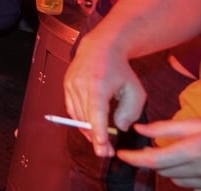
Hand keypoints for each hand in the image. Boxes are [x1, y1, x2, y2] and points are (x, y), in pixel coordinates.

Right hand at [63, 31, 147, 157]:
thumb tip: (119, 128)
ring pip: (77, 116)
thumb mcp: (135, 90)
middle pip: (86, 118)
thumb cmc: (121, 70)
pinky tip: (91, 127)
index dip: (98, 132)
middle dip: (96, 138)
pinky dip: (81, 120)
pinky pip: (72, 110)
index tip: (102, 148)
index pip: (96, 113)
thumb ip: (130, 111)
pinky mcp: (66, 86)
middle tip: (107, 153)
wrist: (100, 48)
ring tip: (101, 141)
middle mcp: (80, 84)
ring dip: (88, 130)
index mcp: (98, 84)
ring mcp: (70, 85)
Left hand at [117, 118, 200, 189]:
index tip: (121, 154)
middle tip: (151, 148)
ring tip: (175, 153)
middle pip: (163, 170)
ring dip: (168, 168)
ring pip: (176, 180)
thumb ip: (169, 128)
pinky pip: (191, 187)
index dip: (134, 158)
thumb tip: (140, 129)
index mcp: (198, 149)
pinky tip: (193, 165)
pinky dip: (185, 177)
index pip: (156, 159)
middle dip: (152, 160)